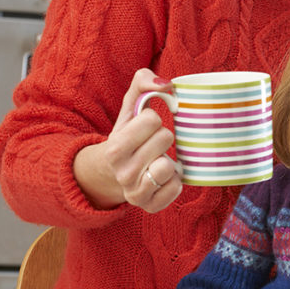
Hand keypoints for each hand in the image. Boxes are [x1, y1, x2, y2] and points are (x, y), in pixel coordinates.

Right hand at [73, 68, 182, 212]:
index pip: (152, 120)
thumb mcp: (130, 107)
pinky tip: (163, 177)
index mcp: (115, 147)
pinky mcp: (150, 206)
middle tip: (152, 144)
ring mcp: (135, 193)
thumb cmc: (130, 134)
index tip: (145, 127)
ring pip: (169, 167)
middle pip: (165, 139)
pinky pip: (176, 188)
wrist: (114, 172)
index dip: (153, 120)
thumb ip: (143, 82)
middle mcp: (122, 173)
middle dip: (163, 137)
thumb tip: (166, 83)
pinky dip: (175, 180)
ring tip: (157, 160)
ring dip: (169, 160)